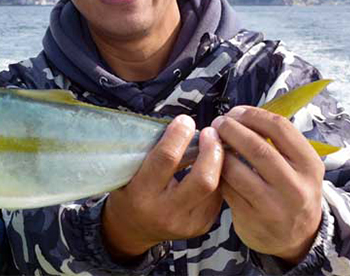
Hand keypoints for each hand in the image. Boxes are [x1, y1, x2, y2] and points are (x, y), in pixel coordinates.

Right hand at [102, 115, 223, 259]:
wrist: (132, 230)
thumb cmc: (129, 192)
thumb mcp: (131, 172)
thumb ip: (155, 154)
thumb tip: (184, 128)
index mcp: (142, 194)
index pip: (166, 159)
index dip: (179, 135)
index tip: (185, 120)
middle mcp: (166, 212)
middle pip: (203, 179)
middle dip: (212, 150)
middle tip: (211, 132)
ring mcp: (187, 223)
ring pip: (217, 187)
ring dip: (219, 162)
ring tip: (215, 145)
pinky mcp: (202, 227)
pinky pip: (218, 197)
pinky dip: (218, 177)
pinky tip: (213, 166)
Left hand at [214, 106, 323, 263]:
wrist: (296, 237)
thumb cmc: (289, 190)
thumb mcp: (297, 166)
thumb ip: (275, 142)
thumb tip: (237, 115)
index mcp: (309, 164)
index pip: (280, 127)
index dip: (252, 115)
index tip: (235, 112)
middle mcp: (296, 185)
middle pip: (257, 147)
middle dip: (231, 130)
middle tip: (218, 123)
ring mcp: (274, 204)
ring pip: (237, 169)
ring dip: (218, 151)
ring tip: (211, 142)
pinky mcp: (252, 217)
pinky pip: (226, 188)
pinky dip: (215, 172)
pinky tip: (212, 165)